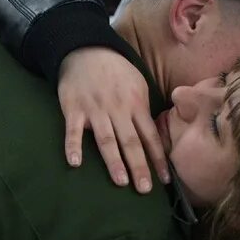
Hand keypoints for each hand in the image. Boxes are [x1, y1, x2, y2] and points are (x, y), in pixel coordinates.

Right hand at [56, 46, 168, 192]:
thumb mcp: (138, 85)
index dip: (159, 158)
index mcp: (136, 105)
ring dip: (113, 161)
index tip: (166, 180)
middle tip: (145, 189)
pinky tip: (74, 163)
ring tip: (121, 181)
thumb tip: (155, 139)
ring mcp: (95, 110)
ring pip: (106, 139)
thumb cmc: (116, 72)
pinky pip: (73, 130)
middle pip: (130, 141)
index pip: (151, 136)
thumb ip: (144, 111)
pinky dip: (73, 146)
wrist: (86, 50)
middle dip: (139, 166)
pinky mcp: (73, 109)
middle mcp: (118, 109)